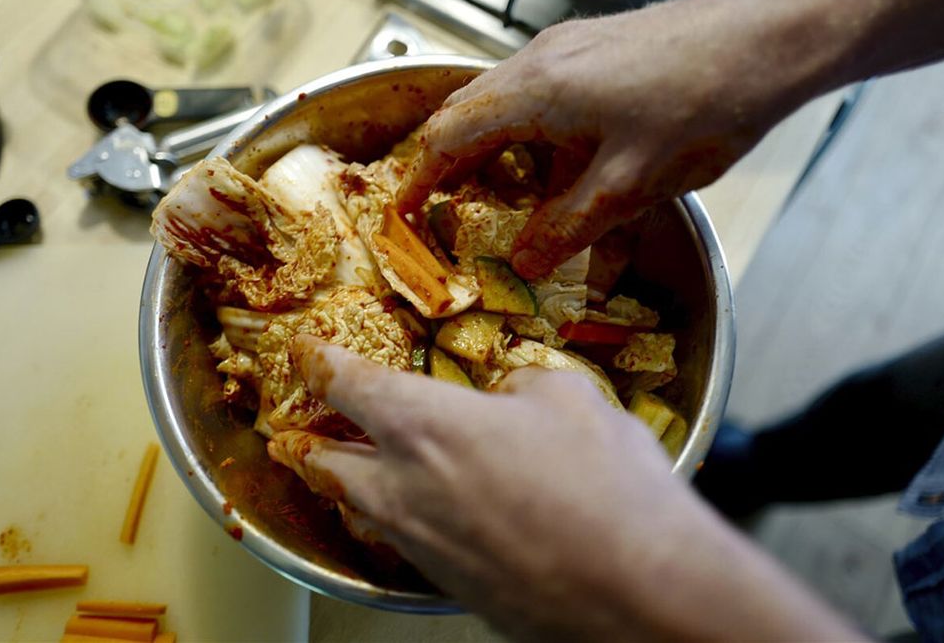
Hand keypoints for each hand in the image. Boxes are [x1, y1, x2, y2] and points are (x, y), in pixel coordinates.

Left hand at [291, 335, 861, 641]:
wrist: (641, 590)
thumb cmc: (606, 484)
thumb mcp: (568, 398)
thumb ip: (521, 387)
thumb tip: (509, 395)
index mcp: (424, 425)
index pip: (348, 383)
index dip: (319, 362)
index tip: (305, 354)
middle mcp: (406, 489)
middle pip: (331, 464)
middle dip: (312, 443)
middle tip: (301, 432)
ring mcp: (424, 546)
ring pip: (366, 511)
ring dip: (356, 486)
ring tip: (361, 473)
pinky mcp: (451, 588)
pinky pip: (410, 545)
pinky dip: (407, 523)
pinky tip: (436, 516)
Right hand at [399, 0, 792, 278]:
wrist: (770, 39)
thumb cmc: (707, 101)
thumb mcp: (629, 186)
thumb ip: (567, 227)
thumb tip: (524, 262)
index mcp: (535, 91)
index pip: (448, 134)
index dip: (419, 178)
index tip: (406, 213)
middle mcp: (541, 61)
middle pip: (467, 113)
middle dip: (450, 165)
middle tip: (446, 212)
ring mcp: (569, 51)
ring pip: (504, 104)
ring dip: (492, 152)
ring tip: (499, 201)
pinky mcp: (597, 52)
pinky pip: (541, 96)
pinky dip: (530, 136)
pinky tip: (558, 170)